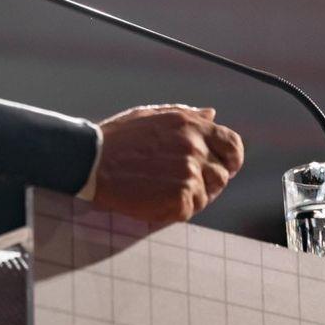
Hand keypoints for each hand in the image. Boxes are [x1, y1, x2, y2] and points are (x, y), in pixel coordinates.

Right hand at [89, 104, 244, 224]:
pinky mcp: (181, 197)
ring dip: (191, 196)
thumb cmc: (118, 139)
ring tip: (162, 190)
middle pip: (222, 174)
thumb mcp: (152, 116)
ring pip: (208, 194)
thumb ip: (186, 116)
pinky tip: (154, 199)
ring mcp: (189, 173)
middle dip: (207, 181)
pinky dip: (176, 209)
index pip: (232, 144)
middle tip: (181, 184)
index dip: (231, 158)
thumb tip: (212, 114)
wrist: (91, 162)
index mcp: (191, 125)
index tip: (223, 167)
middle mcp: (195, 147)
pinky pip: (191, 209)